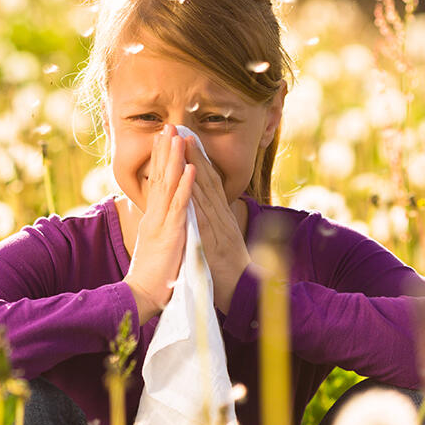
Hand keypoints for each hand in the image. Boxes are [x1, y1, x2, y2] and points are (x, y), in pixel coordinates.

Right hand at [123, 125, 195, 324]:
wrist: (142, 296)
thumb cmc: (152, 276)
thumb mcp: (155, 245)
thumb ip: (159, 228)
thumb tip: (159, 217)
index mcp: (152, 218)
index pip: (156, 182)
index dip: (160, 160)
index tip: (164, 139)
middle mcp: (154, 216)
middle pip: (159, 177)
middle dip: (164, 150)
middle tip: (168, 126)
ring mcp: (162, 223)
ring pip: (168, 185)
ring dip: (174, 159)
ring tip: (178, 137)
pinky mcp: (171, 233)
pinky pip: (180, 206)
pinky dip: (185, 186)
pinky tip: (190, 168)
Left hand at [183, 135, 252, 313]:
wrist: (244, 295)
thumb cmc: (229, 272)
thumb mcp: (220, 243)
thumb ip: (213, 226)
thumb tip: (204, 213)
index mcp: (221, 217)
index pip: (208, 182)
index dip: (197, 159)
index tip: (185, 138)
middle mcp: (221, 216)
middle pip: (206, 179)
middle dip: (193, 153)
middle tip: (180, 128)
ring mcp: (218, 227)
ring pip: (204, 191)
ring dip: (193, 165)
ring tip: (182, 142)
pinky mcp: (213, 241)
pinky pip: (203, 215)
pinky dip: (196, 196)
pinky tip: (189, 180)